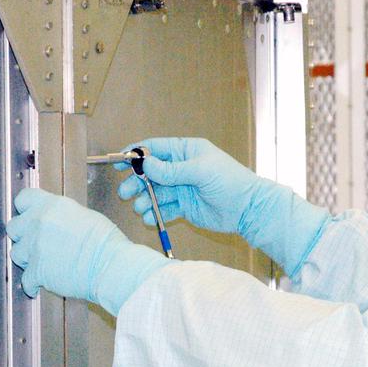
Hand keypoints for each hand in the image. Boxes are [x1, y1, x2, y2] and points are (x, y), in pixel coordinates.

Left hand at [5, 188, 167, 314]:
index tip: (29, 217)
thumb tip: (56, 223)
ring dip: (26, 259)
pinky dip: (32, 284)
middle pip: (13, 227)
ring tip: (41, 264)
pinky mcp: (36, 271)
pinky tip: (40, 285)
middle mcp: (38, 223)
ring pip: (16, 253)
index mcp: (51, 205)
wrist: (110, 265)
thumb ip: (61, 216)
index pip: (23, 199)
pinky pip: (26, 280)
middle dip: (23, 236)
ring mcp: (34, 247)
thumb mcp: (84, 215)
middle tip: (36, 243)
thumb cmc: (106, 242)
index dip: (25, 210)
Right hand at [115, 138, 260, 234]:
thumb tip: (146, 163)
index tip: (119, 161)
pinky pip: (165, 208)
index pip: (156, 148)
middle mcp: (182, 167)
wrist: (248, 209)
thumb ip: (171, 169)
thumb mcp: (200, 171)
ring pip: (156, 192)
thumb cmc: (230, 182)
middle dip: (137, 182)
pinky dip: (155, 213)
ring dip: (145, 199)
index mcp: (186, 151)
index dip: (136, 154)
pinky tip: (150, 218)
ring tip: (140, 208)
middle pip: (151, 172)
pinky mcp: (185, 206)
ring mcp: (183, 187)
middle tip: (125, 193)